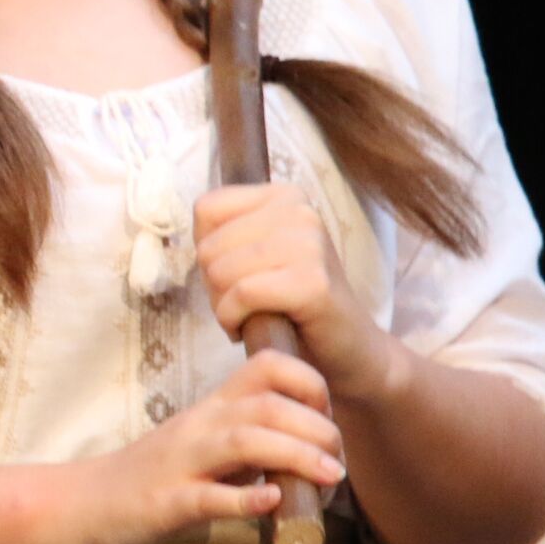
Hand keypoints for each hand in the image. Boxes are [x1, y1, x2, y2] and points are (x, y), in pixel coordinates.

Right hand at [60, 351, 344, 543]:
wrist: (82, 504)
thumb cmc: (149, 478)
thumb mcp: (204, 450)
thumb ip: (248, 448)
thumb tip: (305, 456)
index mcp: (211, 409)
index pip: (267, 368)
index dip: (311, 385)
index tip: (328, 419)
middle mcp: (199, 427)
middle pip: (267, 405)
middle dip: (318, 429)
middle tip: (338, 464)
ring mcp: (181, 463)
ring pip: (245, 442)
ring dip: (297, 457)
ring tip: (329, 478)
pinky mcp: (167, 502)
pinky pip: (210, 496)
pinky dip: (246, 499)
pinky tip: (271, 503)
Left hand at [195, 182, 392, 399]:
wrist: (348, 348)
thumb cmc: (292, 303)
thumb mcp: (255, 255)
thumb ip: (222, 235)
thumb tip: (196, 240)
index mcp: (284, 196)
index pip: (206, 209)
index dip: (207, 250)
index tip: (234, 273)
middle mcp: (300, 210)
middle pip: (209, 246)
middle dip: (214, 284)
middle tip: (243, 303)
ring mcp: (310, 244)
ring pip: (222, 271)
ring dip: (223, 305)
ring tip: (249, 315)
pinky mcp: (313, 283)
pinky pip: (243, 294)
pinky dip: (233, 318)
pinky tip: (250, 328)